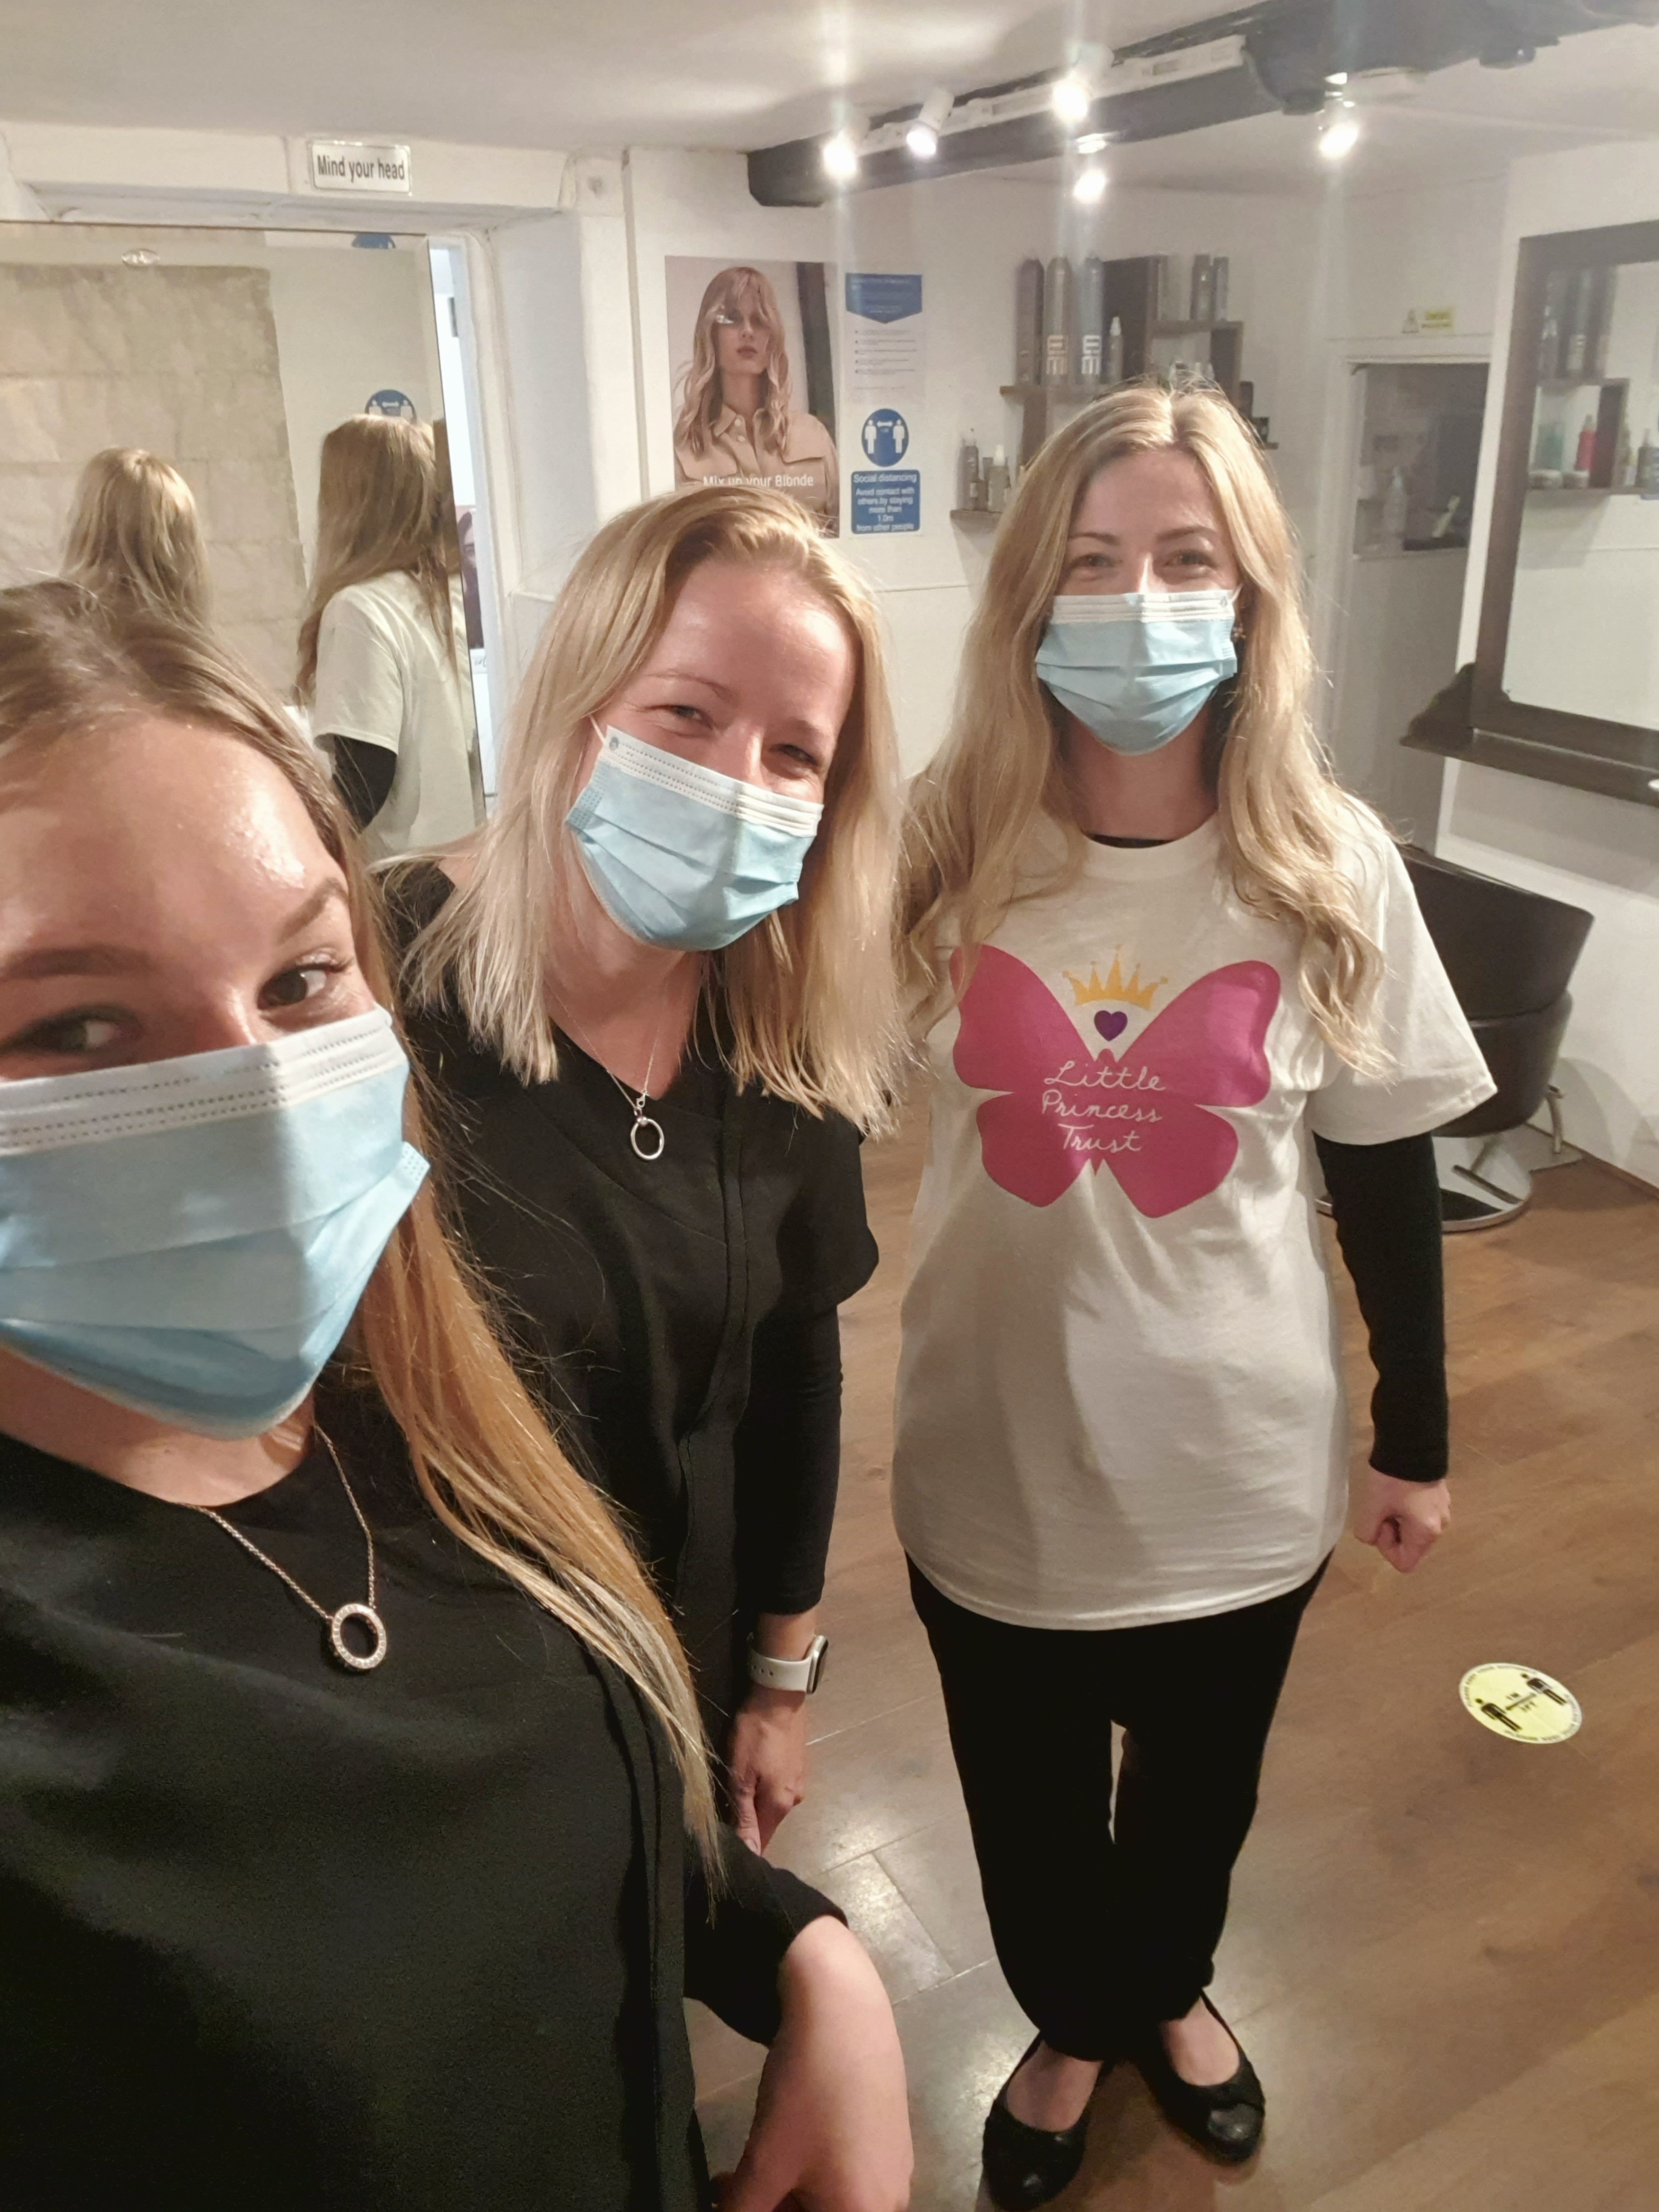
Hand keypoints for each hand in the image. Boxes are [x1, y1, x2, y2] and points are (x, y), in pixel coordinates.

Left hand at [715, 1917, 911, 2211]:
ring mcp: (896, 2165)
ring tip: (739, 2172)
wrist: (844, 2007)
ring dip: (786, 2193)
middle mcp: (891, 2200)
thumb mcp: (764, 2161)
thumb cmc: (807, 2090)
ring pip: (834, 2198)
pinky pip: (849, 2172)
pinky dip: (810, 2170)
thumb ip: (742, 2209)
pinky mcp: (891, 2134)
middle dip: (774, 2208)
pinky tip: (779, 2145)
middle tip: (726, 2188)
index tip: (733, 2203)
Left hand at [727, 1689, 809, 1853]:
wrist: (779, 1696)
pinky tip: (754, 1773)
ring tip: (738, 1788)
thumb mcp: (741, 1776)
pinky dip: (765, 1787)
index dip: (745, 1846)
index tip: (725, 1845)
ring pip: (773, 1804)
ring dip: (756, 1803)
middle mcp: (794, 1799)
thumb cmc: (754, 1736)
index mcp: (780, 1806)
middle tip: (724, 1810)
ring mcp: (799, 1781)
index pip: (762, 1841)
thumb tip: (751, 1853)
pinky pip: (779, 1788)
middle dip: (748, 1823)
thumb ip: (744, 1815)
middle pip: (767, 1823)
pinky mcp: (798, 1766)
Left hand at [1355, 1469, 1449, 1572]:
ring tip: (1391, 1499)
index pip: (1405, 1563)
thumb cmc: (1393, 1479)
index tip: (1381, 1524)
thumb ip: (1367, 1530)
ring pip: (1415, 1531)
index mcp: (1426, 1532)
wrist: (1413, 1443)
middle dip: (1392, 1533)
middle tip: (1383, 1509)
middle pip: (1411, 1547)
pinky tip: (1400, 1492)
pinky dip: (1408, 1511)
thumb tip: (1370, 1537)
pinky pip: (1421, 1517)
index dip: (1386, 1549)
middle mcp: (1440, 1526)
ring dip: (1399, 1521)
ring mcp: (1443, 1511)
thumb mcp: (1373, 1505)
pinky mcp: (1440, 1498)